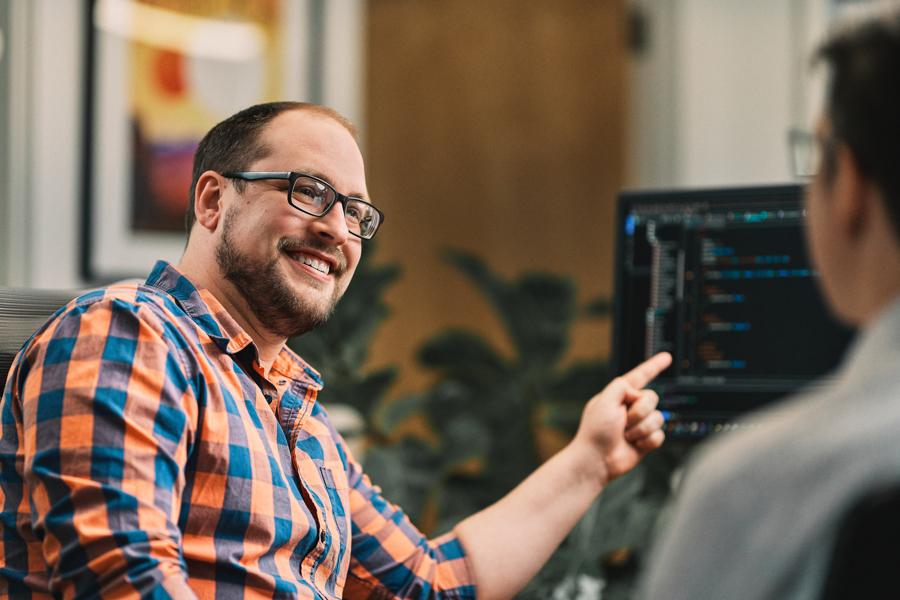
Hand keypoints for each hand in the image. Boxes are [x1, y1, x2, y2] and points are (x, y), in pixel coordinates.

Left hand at [572, 352, 671, 485]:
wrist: (597, 460)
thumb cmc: (595, 431)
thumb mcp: (604, 400)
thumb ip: (621, 387)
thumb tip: (637, 392)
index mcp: (619, 394)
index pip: (640, 376)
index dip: (654, 366)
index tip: (667, 357)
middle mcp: (631, 407)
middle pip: (652, 398)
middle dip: (639, 411)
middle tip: (622, 422)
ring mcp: (639, 424)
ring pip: (658, 418)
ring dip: (641, 428)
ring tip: (625, 436)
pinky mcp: (646, 440)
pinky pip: (660, 435)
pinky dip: (647, 441)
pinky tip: (634, 446)